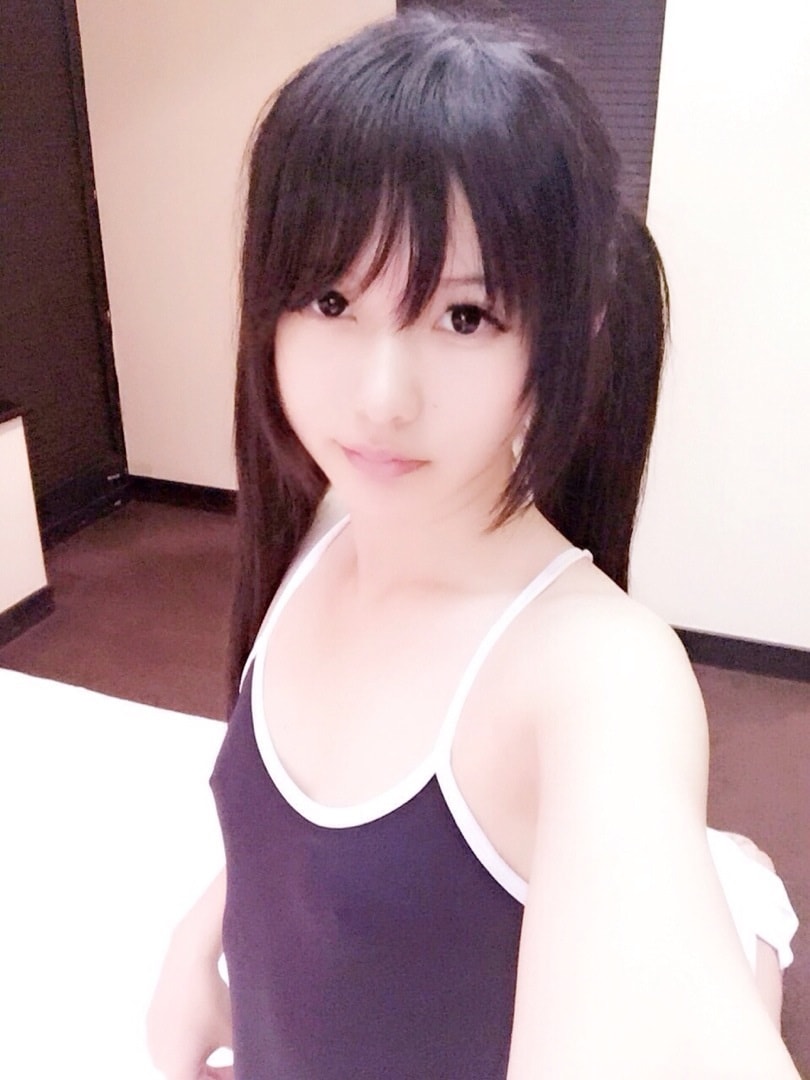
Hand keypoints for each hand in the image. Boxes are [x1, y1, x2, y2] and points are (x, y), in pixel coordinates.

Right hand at [147, 932, 232, 1079]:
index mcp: (177, 1072)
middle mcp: (160, 1061)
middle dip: (217, 1074)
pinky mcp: (153, 1023)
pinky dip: (191, 1040)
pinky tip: (207, 1022)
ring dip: (204, 1058)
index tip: (243, 1068)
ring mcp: (153, 1042)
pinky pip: (173, 1041)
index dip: (226, 1079)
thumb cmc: (213, 1000)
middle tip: (240, 1059)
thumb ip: (244, 1060)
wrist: (189, 961)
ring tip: (226, 1038)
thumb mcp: (236, 1035)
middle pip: (193, 1077)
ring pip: (183, 1060)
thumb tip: (256, 1064)